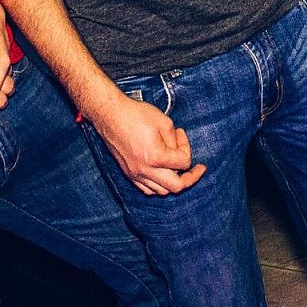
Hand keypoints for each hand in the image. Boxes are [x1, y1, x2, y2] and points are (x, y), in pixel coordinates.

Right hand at [87, 92, 205, 195]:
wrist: (110, 115)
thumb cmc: (136, 115)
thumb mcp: (164, 122)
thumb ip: (176, 142)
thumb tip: (179, 153)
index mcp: (156, 157)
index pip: (183, 163)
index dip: (187, 148)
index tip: (181, 134)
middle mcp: (145, 170)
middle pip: (176, 187)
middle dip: (190, 178)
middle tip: (196, 170)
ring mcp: (135, 174)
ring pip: (161, 191)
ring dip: (173, 182)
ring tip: (177, 168)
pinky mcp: (128, 174)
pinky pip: (147, 189)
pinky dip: (158, 185)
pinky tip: (162, 174)